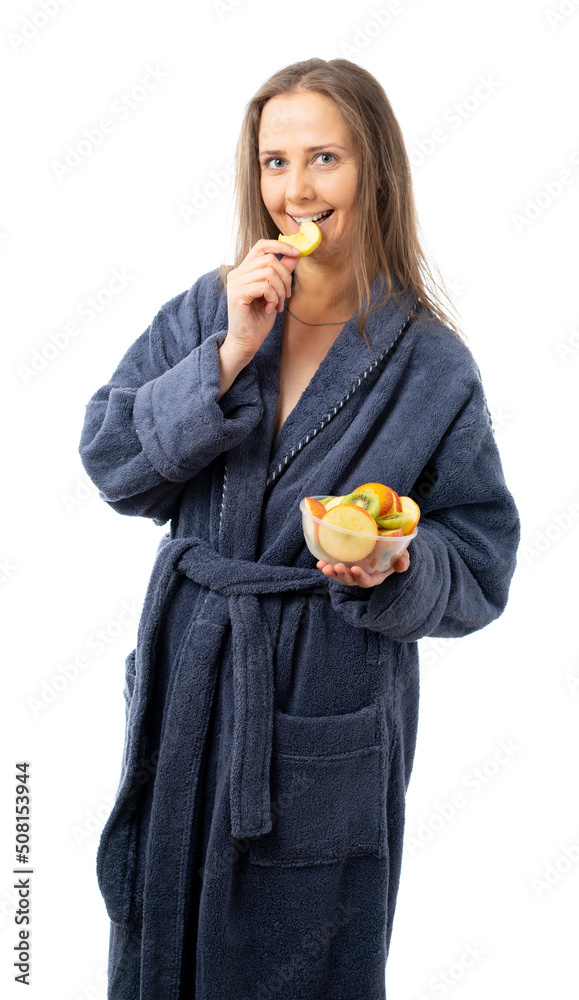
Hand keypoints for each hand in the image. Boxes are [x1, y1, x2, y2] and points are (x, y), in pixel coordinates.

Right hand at [224, 239, 300, 361]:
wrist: (247, 342)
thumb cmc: (259, 318)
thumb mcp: (275, 292)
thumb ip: (282, 272)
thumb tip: (295, 254)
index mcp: (244, 270)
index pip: (262, 246)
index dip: (281, 245)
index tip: (297, 253)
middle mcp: (236, 273)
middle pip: (270, 260)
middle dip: (285, 277)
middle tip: (287, 296)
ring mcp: (235, 283)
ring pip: (269, 273)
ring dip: (280, 291)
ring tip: (277, 305)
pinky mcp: (237, 294)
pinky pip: (265, 286)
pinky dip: (273, 298)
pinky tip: (269, 309)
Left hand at [316, 549, 409, 586]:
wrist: (386, 541)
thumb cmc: (394, 550)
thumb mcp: (403, 555)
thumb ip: (403, 561)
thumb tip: (401, 566)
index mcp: (375, 576)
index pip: (367, 581)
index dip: (360, 577)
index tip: (355, 569)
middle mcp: (361, 575)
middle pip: (350, 580)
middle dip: (342, 576)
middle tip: (337, 567)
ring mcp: (351, 570)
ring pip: (339, 575)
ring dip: (331, 573)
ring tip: (323, 567)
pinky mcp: (342, 562)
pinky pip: (332, 567)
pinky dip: (324, 566)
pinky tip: (319, 563)